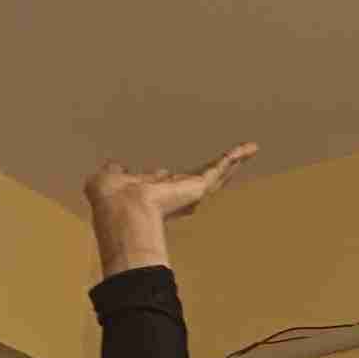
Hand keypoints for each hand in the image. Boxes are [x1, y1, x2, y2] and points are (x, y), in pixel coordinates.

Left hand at [83, 142, 256, 274]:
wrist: (124, 210)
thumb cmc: (112, 201)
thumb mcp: (108, 179)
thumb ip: (115, 172)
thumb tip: (116, 166)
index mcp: (152, 194)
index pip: (164, 186)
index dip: (162, 179)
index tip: (163, 173)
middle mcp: (174, 195)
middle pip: (197, 180)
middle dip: (212, 171)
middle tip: (228, 162)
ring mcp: (190, 191)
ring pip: (216, 173)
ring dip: (233, 160)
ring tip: (250, 150)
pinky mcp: (200, 185)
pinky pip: (221, 166)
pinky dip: (236, 155)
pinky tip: (250, 147)